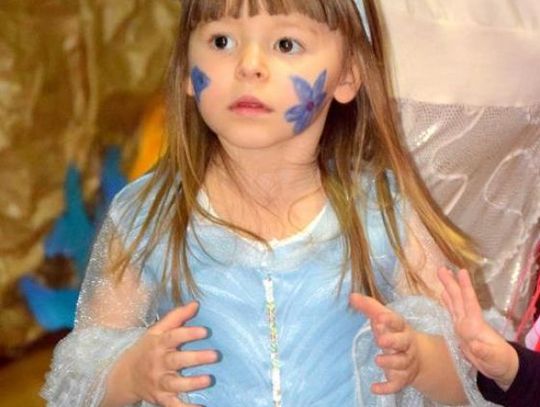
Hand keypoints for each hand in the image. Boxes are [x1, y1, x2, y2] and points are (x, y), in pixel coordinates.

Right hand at [107, 302, 217, 406]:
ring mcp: (160, 382)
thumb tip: (196, 303)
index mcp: (159, 344)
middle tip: (215, 355)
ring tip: (209, 380)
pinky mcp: (161, 398)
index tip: (205, 331)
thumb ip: (177, 317)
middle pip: (176, 360)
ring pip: (175, 383)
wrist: (124, 376)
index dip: (189, 334)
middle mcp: (159, 363)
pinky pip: (173, 405)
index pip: (173, 337)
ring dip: (192, 383)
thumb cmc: (147, 349)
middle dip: (196, 358)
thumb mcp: (157, 331)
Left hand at [350, 294, 419, 394]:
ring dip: (390, 363)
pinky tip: (374, 388)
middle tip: (380, 340)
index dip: (390, 320)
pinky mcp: (402, 378)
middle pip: (403, 343)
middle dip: (393, 341)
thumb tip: (352, 296)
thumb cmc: (395, 332)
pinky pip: (396, 385)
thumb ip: (368, 307)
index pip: (397, 322)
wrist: (418, 356)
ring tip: (377, 360)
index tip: (380, 317)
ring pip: (401, 363)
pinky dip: (386, 388)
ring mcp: (406, 362)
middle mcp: (406, 345)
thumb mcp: (383, 319)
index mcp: (401, 328)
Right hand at [437, 268, 518, 389]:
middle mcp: (468, 321)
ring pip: (454, 303)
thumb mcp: (494, 359)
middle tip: (441, 268)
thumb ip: (484, 352)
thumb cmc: (499, 362)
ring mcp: (464, 325)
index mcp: (476, 325)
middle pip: (459, 299)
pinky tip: (442, 294)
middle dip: (451, 284)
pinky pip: (451, 313)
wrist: (499, 367)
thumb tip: (474, 345)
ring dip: (448, 289)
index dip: (465, 288)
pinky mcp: (459, 330)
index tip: (461, 272)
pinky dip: (446, 302)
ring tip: (442, 274)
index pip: (469, 302)